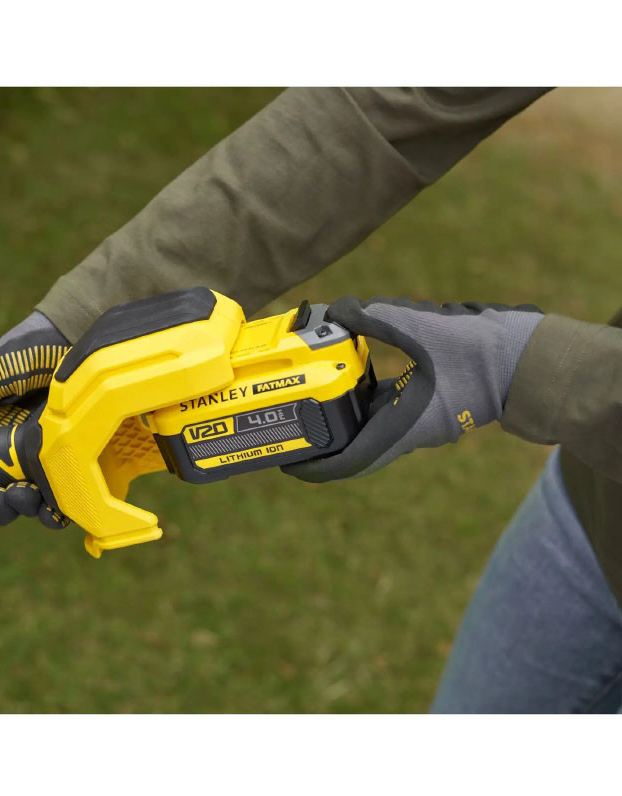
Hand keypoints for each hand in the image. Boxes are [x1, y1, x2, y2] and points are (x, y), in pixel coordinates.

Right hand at [0, 311, 71, 532]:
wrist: (76, 335)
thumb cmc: (25, 352)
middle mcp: (14, 455)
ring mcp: (46, 458)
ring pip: (31, 503)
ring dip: (22, 510)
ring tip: (21, 496)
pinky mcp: (75, 458)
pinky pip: (66, 494)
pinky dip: (58, 508)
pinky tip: (55, 508)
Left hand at [283, 296, 542, 482]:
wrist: (527, 359)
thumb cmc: (482, 351)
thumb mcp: (424, 327)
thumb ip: (376, 316)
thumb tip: (336, 309)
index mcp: (403, 428)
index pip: (349, 463)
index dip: (314, 467)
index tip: (285, 463)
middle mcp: (406, 431)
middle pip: (351, 446)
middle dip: (320, 439)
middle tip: (287, 424)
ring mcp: (415, 419)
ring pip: (366, 424)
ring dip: (338, 415)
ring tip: (305, 397)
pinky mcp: (422, 403)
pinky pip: (382, 405)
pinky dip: (359, 393)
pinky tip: (343, 370)